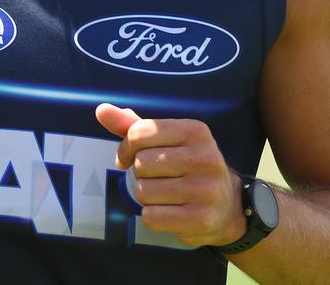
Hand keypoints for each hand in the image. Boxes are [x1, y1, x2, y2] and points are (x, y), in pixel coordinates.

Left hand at [95, 103, 245, 248]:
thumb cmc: (188, 168)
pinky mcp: (200, 219)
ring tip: (167, 195)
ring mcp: (205, 189)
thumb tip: (101, 110)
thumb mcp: (167, 141)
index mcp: (195, 131)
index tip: (132, 156)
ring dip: (147, 197)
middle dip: (141, 174)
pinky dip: (153, 217)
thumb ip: (133, 125)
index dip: (127, 147)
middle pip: (140, 163)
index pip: (140, 133)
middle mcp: (204, 157)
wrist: (228, 207)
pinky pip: (151, 217)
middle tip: (159, 178)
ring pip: (143, 191)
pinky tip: (171, 212)